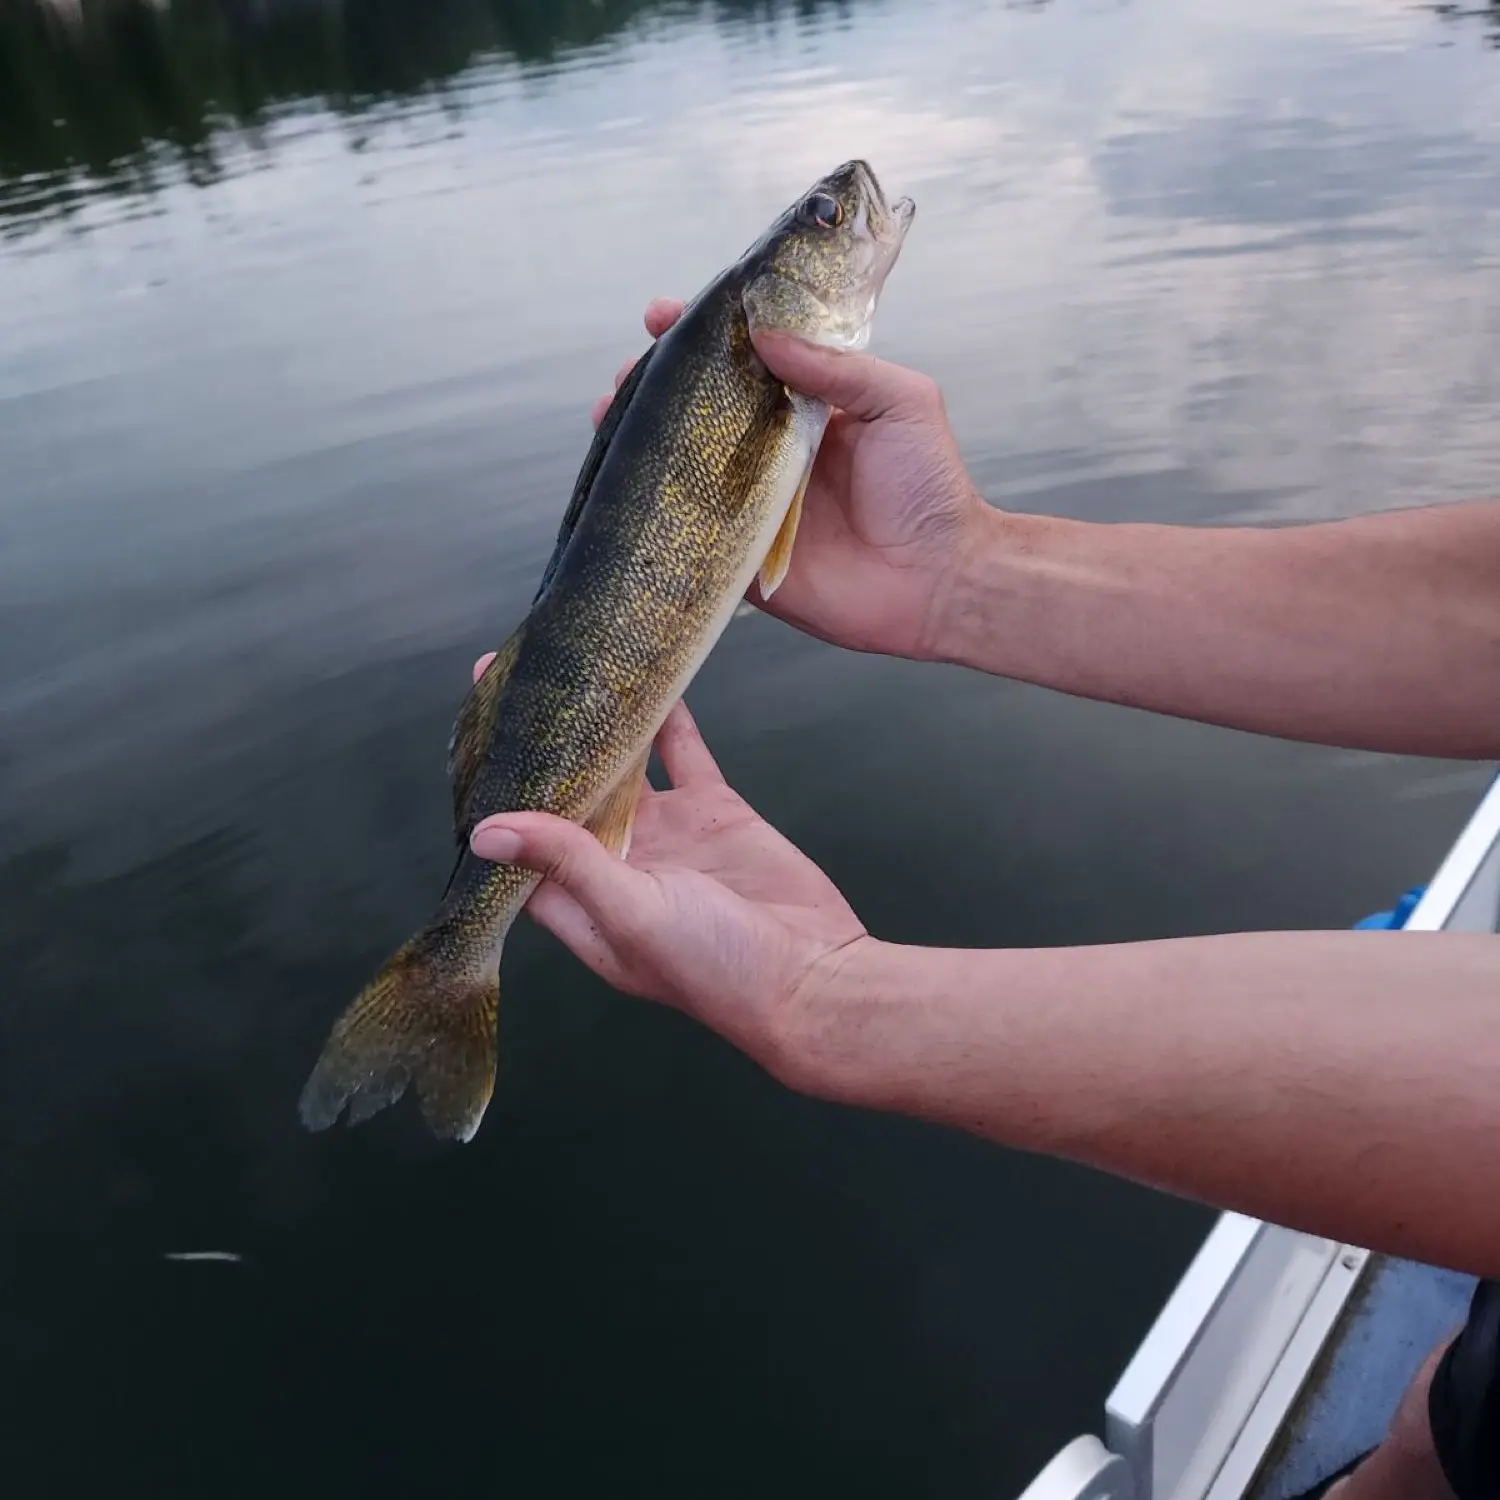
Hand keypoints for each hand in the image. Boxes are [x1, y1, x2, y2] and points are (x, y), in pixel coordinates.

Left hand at [465, 658, 868, 1086]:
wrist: (815, 973)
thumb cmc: (715, 967)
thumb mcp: (631, 913)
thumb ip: (566, 863)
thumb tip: (486, 832)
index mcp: (583, 906)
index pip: (521, 850)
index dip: (496, 804)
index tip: (472, 749)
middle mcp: (617, 866)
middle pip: (563, 800)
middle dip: (537, 751)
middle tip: (505, 681)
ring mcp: (666, 836)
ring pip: (619, 770)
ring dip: (596, 728)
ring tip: (564, 670)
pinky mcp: (713, 811)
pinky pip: (681, 755)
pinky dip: (666, 720)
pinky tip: (646, 678)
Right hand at [593, 298, 986, 660]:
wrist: (936, 579)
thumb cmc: (929, 487)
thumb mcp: (898, 400)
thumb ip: (835, 366)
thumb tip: (763, 333)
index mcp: (807, 409)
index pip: (744, 361)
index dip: (703, 338)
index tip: (663, 317)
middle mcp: (772, 451)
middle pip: (700, 409)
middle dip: (656, 386)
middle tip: (627, 374)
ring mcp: (751, 502)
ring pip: (683, 464)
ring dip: (641, 439)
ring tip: (609, 414)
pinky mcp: (740, 554)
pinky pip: (689, 527)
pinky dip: (653, 507)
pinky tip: (622, 483)